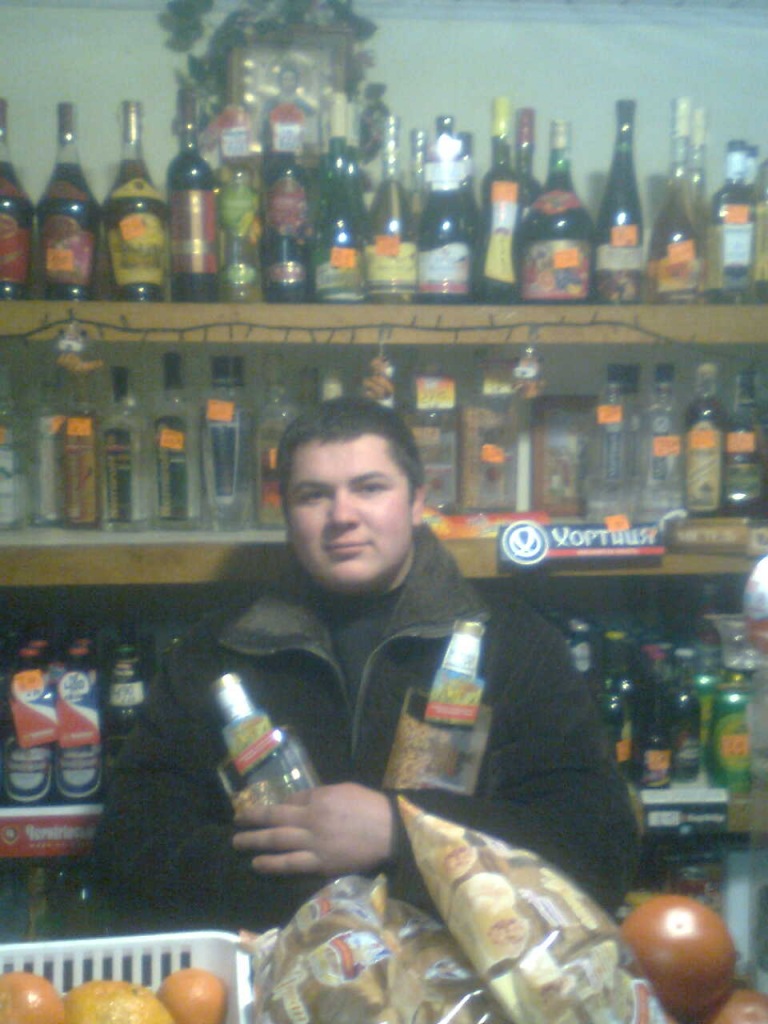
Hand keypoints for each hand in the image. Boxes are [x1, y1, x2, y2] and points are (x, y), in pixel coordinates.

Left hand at [231, 783, 393, 876]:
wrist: (389, 832)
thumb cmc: (370, 807)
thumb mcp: (344, 790)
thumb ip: (320, 794)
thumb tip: (300, 800)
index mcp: (319, 799)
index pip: (289, 800)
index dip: (273, 805)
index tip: (260, 809)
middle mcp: (311, 820)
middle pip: (275, 819)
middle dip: (253, 819)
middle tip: (237, 820)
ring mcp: (314, 843)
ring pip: (278, 841)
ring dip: (255, 841)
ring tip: (237, 842)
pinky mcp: (320, 864)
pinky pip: (291, 864)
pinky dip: (272, 864)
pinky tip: (258, 863)